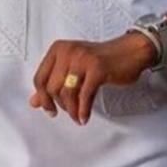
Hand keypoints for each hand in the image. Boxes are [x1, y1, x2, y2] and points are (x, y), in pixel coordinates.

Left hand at [29, 31, 157, 124]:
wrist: (131, 51)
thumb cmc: (102, 59)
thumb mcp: (73, 67)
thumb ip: (53, 83)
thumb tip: (35, 102)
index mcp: (58, 49)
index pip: (39, 78)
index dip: (43, 98)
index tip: (49, 109)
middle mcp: (68, 51)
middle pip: (52, 87)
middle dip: (59, 105)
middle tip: (67, 113)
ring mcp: (82, 59)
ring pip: (67, 93)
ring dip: (71, 110)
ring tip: (77, 116)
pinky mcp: (97, 69)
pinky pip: (84, 96)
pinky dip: (83, 110)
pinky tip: (84, 116)